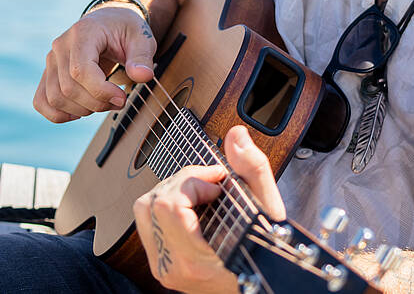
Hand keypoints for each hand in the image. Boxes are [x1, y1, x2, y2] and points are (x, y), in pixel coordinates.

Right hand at [33, 4, 156, 122]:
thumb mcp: (141, 38)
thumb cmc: (125, 30)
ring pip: (55, 98)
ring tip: (103, 103)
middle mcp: (60, 46)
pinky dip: (59, 114)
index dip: (101, 92)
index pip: (80, 71)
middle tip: (118, 100)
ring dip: (82, 110)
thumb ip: (142, 57)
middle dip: (97, 103)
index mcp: (82, 33)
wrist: (109, 22)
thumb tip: (143, 76)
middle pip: (68, 89)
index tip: (122, 98)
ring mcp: (51, 60)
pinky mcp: (48, 74)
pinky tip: (81, 110)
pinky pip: (42, 102)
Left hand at [133, 127, 285, 293]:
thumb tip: (235, 136)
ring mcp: (162, 266)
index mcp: (193, 260)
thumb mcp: (269, 211)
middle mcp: (171, 266)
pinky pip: (148, 222)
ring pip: (145, 209)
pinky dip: (168, 206)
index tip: (219, 183)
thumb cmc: (267, 252)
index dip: (193, 182)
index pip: (168, 205)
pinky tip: (194, 208)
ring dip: (173, 192)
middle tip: (214, 185)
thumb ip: (253, 171)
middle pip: (153, 201)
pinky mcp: (160, 262)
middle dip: (184, 182)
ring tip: (202, 194)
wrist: (261, 283)